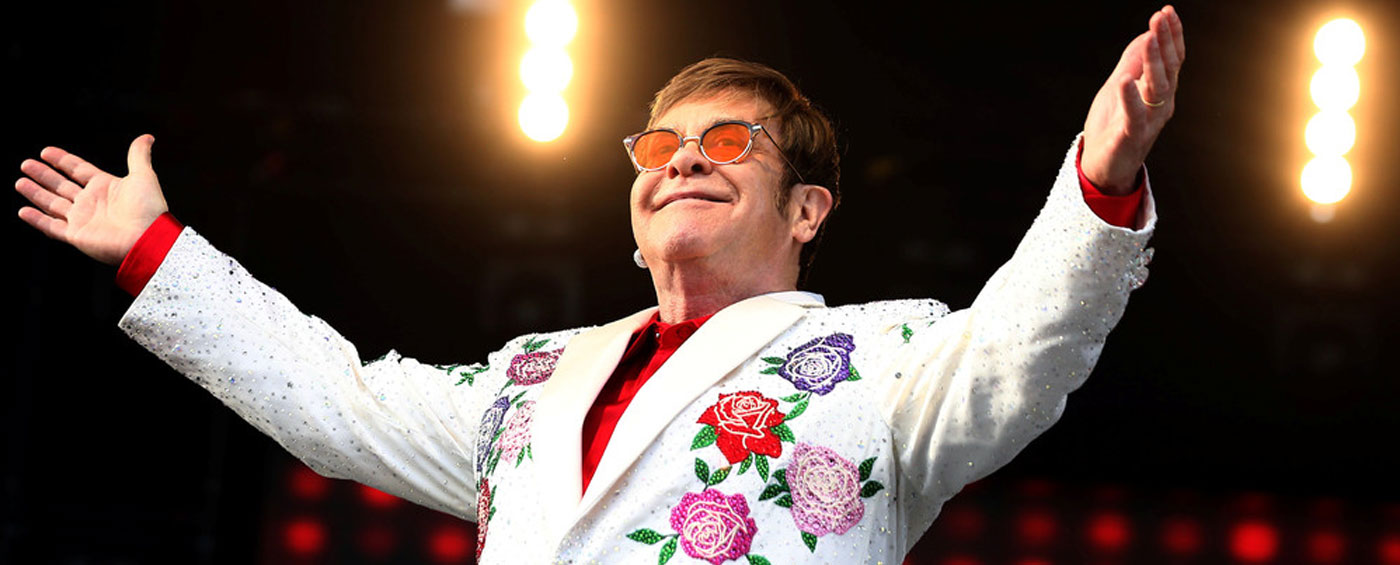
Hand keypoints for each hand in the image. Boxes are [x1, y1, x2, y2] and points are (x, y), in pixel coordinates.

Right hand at [15, 135, 168, 265]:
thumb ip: (138, 156)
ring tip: (20, 182)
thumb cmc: (149, 209)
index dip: (62, 160)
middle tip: (26, 164)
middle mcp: (91, 203)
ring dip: (36, 193)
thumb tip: (147, 137)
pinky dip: (36, 220)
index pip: (78, 170)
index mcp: (105, 187)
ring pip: (52, 204)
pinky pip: (51, 227)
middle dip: (44, 175)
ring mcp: (82, 219)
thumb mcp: (143, 176)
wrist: (148, 239)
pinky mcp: (76, 236)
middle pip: (61, 185)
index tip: (45, 151)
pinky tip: (22, 211)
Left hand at [1081, 5, 1184, 193]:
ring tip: (1149, 38)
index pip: (1172, 58)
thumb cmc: (1113, 126)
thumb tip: (1146, 34)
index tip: (1167, 12)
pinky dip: (1131, 98)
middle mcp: (1161, 104)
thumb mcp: (1120, 85)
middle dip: (1165, 41)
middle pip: (1168, 68)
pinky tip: (1126, 80)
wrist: (1104, 166)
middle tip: (1160, 17)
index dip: (1171, 35)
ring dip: (1154, 61)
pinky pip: (1135, 116)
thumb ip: (1132, 62)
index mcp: (1161, 90)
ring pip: (1157, 88)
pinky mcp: (1132, 136)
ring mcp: (1149, 121)